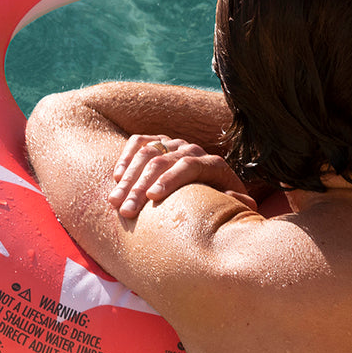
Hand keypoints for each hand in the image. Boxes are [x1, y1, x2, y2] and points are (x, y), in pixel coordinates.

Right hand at [109, 133, 253, 218]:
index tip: (152, 198)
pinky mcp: (158, 143)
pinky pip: (138, 142)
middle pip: (162, 162)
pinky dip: (126, 157)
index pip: (188, 166)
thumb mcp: (235, 207)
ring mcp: (173, 144)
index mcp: (213, 165)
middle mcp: (192, 150)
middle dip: (140, 187)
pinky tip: (116, 177)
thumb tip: (238, 201)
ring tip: (114, 202)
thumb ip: (238, 204)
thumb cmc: (222, 205)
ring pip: (146, 154)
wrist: (215, 187)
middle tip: (125, 210)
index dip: (170, 180)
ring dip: (127, 178)